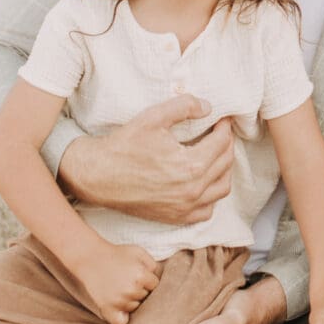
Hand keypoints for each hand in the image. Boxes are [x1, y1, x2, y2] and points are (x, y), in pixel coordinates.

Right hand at [60, 96, 233, 226]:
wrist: (97, 175)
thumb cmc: (123, 146)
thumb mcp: (153, 117)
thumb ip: (184, 106)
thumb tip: (208, 107)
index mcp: (190, 165)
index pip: (221, 142)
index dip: (224, 127)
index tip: (222, 119)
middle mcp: (192, 190)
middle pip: (225, 164)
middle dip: (226, 145)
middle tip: (219, 133)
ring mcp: (184, 207)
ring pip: (221, 189)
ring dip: (223, 170)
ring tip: (215, 155)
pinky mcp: (175, 217)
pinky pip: (206, 210)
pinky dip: (211, 195)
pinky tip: (203, 182)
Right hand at [80, 242, 159, 323]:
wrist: (90, 258)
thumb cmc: (116, 254)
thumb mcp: (138, 252)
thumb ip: (153, 264)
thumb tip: (161, 278)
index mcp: (141, 276)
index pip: (155, 285)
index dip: (148, 280)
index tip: (140, 274)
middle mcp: (131, 290)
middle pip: (146, 297)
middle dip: (140, 290)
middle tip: (127, 280)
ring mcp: (119, 301)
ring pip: (135, 307)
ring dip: (131, 301)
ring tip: (120, 288)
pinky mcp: (107, 309)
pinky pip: (121, 323)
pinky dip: (122, 319)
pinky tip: (121, 311)